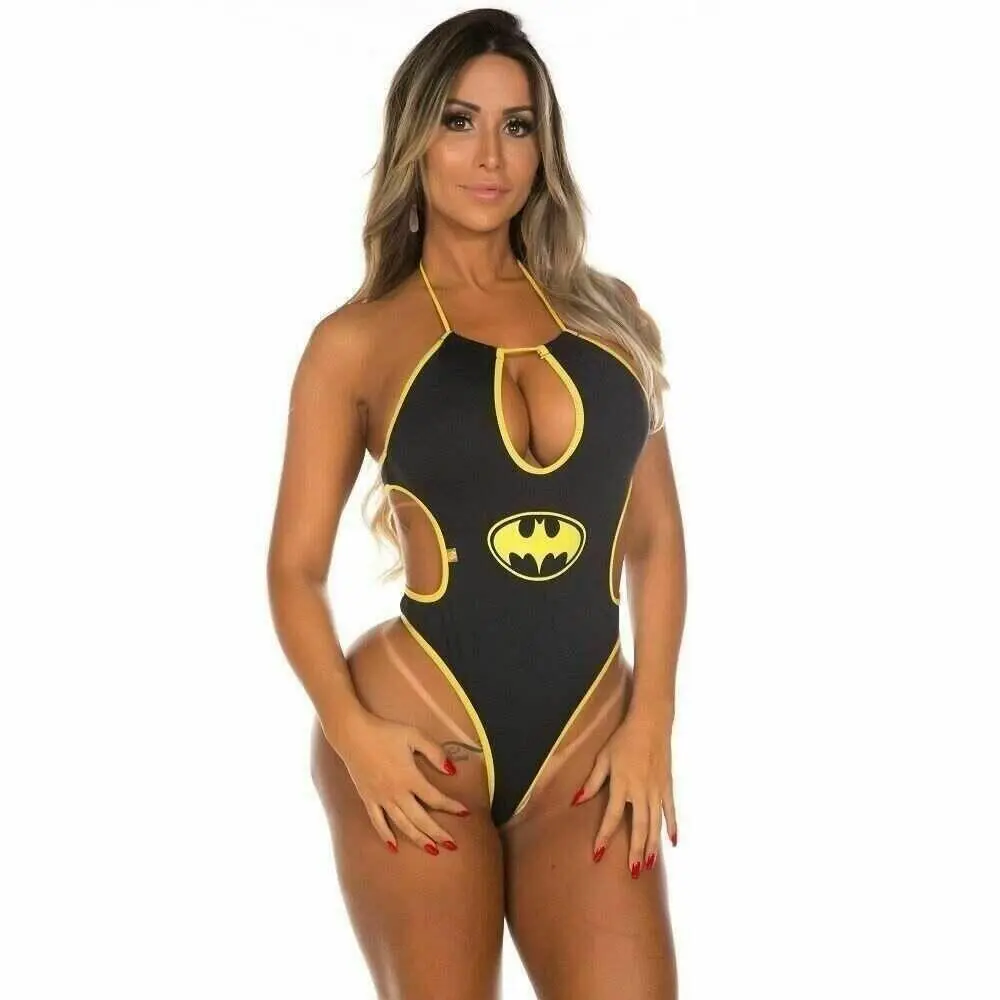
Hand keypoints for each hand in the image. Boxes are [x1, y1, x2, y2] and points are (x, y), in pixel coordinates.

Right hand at [329, 708, 470, 855]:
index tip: (466, 812)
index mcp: (409, 777)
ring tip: (432, 850)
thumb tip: (452, 771)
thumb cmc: (385, 732)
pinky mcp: (367, 799)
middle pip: (420, 819)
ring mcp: (380, 798)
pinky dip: (386, 836)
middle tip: (452, 845)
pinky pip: (377, 822)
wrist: (353, 734)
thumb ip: (435, 752)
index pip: (435, 798)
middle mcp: (396, 793)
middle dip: (438, 833)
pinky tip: (394, 847)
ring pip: (402, 825)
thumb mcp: (414, 735)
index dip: (452, 806)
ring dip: (418, 838)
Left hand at [570, 712, 676, 875]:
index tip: (598, 854)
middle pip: (638, 826)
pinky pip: (671, 811)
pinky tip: (672, 843)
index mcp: (622, 783)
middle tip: (632, 871)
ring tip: (648, 865)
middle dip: (635, 850)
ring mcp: (657, 790)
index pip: (611, 816)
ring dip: (651, 845)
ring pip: (655, 823)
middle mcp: (641, 790)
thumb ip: (592, 782)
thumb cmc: (623, 739)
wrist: (651, 723)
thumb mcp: (603, 758)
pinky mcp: (668, 786)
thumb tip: (577, 801)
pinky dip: (672, 827)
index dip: (604, 835)